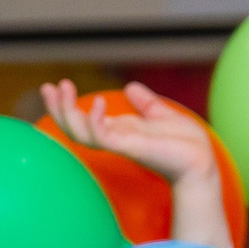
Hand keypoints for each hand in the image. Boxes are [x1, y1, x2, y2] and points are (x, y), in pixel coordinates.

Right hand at [40, 79, 217, 184]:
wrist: (200, 161)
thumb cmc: (185, 145)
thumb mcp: (162, 115)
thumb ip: (145, 104)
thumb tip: (131, 87)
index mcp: (119, 132)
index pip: (83, 122)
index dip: (66, 107)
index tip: (56, 86)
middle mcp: (115, 140)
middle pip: (74, 129)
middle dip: (58, 109)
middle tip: (48, 87)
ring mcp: (119, 145)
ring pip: (80, 134)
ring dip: (66, 112)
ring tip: (62, 88)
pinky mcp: (129, 148)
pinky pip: (102, 137)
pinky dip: (95, 121)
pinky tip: (97, 102)